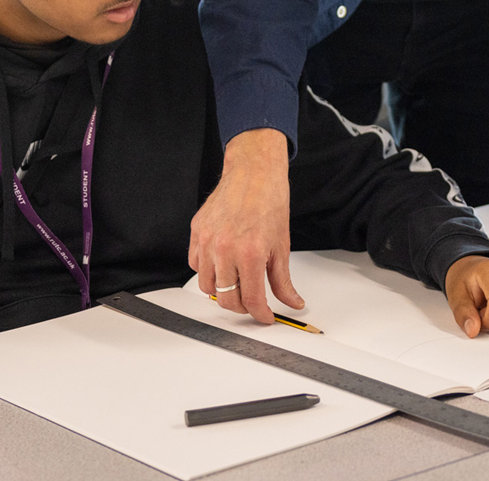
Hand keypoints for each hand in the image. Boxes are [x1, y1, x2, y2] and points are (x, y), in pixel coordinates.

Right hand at [189, 129, 302, 323]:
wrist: (254, 171)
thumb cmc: (270, 200)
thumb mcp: (283, 244)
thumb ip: (283, 279)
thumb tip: (292, 302)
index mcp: (250, 253)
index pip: (251, 299)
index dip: (260, 314)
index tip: (265, 317)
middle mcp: (225, 249)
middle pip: (226, 299)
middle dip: (242, 307)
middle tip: (253, 303)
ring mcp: (207, 240)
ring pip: (207, 286)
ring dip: (222, 291)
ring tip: (237, 283)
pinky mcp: (197, 231)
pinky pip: (196, 265)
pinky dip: (207, 271)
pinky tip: (222, 264)